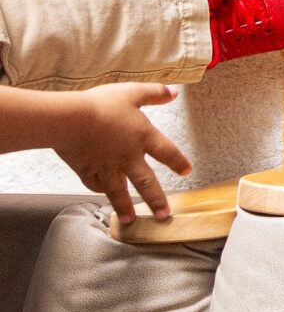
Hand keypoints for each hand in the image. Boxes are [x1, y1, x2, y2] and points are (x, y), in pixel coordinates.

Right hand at [53, 85, 189, 220]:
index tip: (186, 172)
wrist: (69, 119)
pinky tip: (102, 194)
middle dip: (156, 200)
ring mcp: (106, 166)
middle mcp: (127, 157)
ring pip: (119, 191)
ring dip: (126, 206)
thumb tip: (174, 92)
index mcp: (143, 137)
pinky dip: (99, 190)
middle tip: (164, 215)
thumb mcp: (133, 92)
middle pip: (146, 182)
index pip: (167, 152)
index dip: (178, 162)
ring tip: (132, 220)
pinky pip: (94, 184)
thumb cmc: (101, 104)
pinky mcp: (86, 170)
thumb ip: (154, 93)